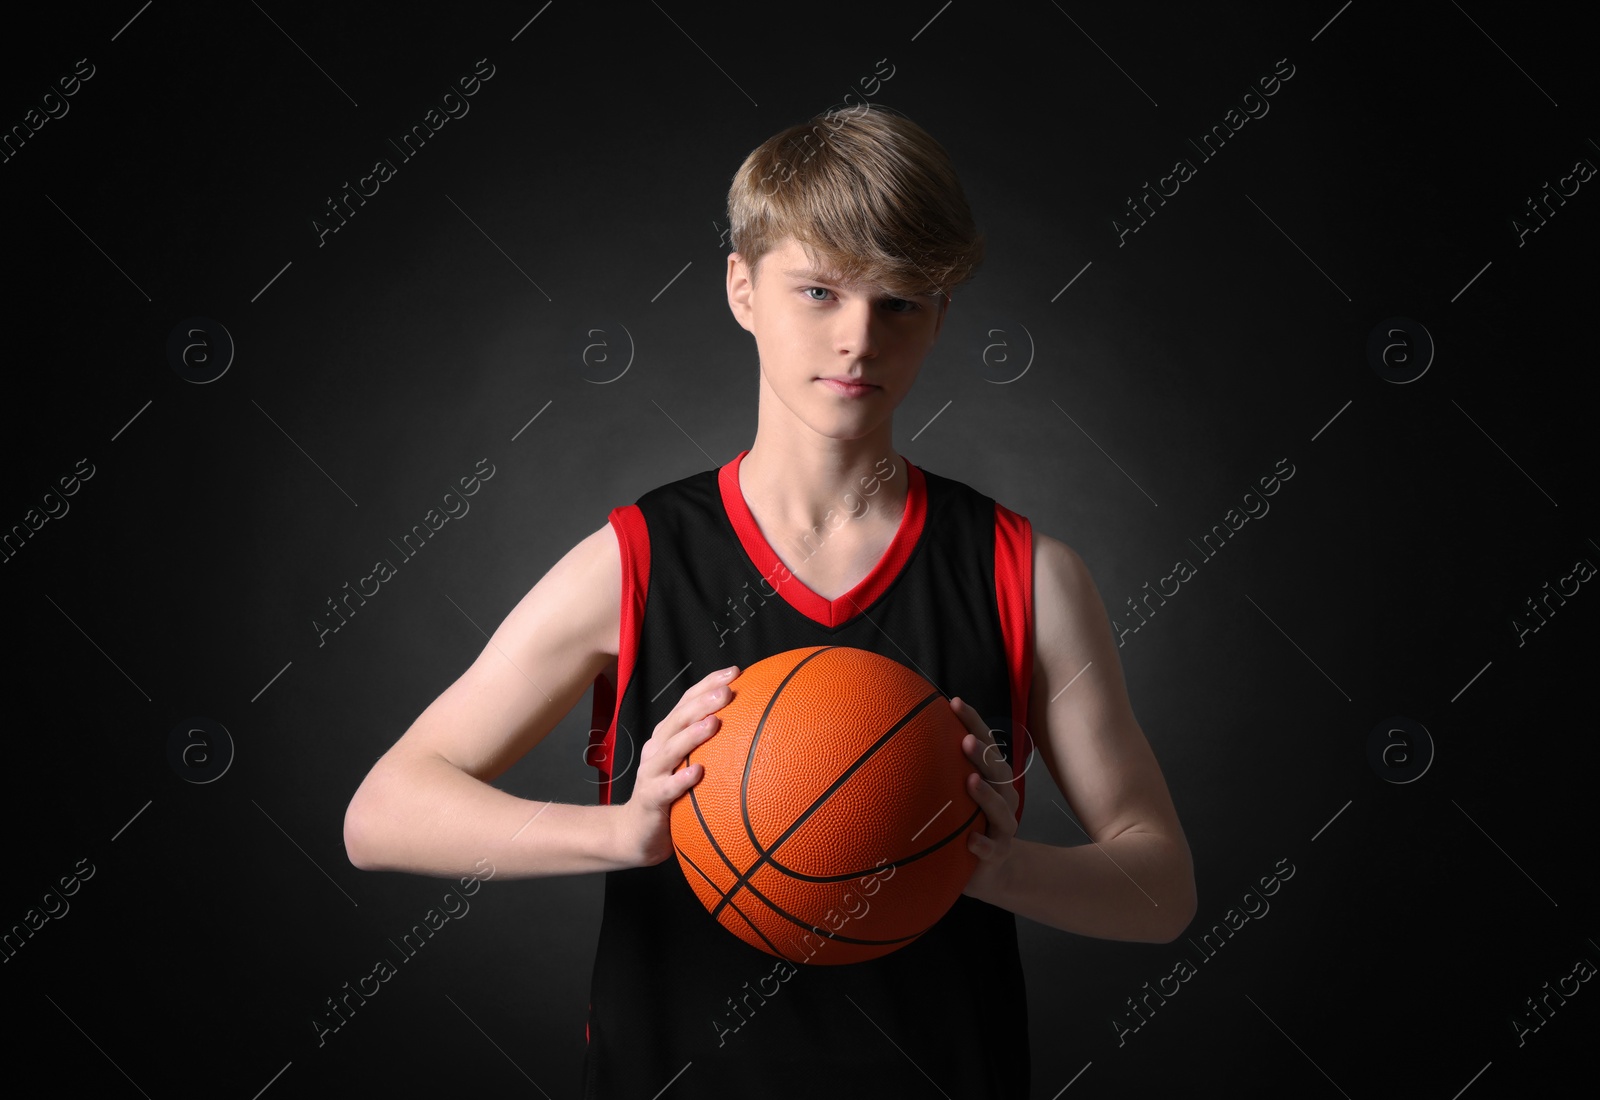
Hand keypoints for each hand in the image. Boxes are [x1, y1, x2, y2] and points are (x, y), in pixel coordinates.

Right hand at [619, 665, 738, 866]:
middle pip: (678, 719)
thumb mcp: (690, 766)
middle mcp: (658, 748)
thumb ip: (713, 748)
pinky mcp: (650, 799)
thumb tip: (757, 731)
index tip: (735, 671)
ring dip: (692, 734)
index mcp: (668, 736)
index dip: (708, 684)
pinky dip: (680, 780)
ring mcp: (651, 773)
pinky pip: (665, 789)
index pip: (687, 702)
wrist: (636, 832)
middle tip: (727, 691)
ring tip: (714, 723)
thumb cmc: (671, 795)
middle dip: (702, 701)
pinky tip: (698, 773)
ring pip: (670, 749)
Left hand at [951, 696, 1019, 896]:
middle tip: (966, 741)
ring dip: (987, 794)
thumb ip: (939, 770)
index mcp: (992, 778)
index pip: (986, 744)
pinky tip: (972, 840)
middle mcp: (1004, 798)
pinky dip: (984, 844)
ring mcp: (1003, 827)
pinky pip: (993, 849)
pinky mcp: (999, 853)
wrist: (986, 869)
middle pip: (998, 772)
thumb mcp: (953, 796)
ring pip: (1001, 808)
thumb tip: (899, 735)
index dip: (973, 722)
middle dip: (984, 755)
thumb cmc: (964, 823)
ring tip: (971, 781)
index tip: (954, 702)